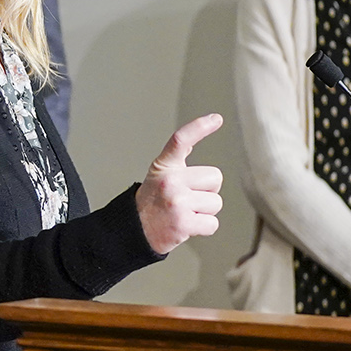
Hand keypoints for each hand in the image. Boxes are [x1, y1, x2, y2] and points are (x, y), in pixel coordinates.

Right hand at [136, 114, 224, 254]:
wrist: (134, 231)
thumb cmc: (151, 203)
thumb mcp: (159, 175)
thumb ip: (178, 163)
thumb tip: (197, 150)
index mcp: (164, 167)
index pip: (180, 140)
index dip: (199, 127)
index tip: (216, 119)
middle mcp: (169, 181)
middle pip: (215, 179)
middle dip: (206, 191)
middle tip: (187, 199)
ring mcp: (176, 202)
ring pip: (215, 203)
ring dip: (204, 212)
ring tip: (185, 213)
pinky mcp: (183, 223)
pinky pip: (212, 223)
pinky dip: (203, 228)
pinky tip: (188, 226)